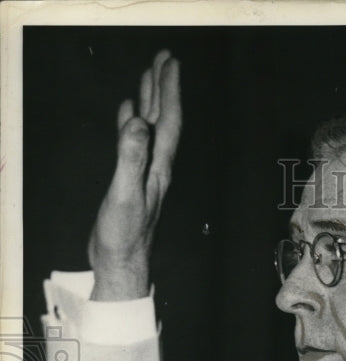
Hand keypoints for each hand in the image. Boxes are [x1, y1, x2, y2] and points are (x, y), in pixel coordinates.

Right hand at [89, 50, 181, 300]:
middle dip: (164, 88)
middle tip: (163, 58)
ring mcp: (144, 173)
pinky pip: (134, 143)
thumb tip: (137, 122)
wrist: (121, 263)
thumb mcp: (125, 194)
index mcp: (158, 167)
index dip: (170, 91)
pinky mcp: (131, 181)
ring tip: (149, 76)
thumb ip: (130, 158)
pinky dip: (131, 124)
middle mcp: (156, 167)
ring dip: (151, 101)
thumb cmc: (124, 235)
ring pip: (151, 129)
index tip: (170, 63)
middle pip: (164, 120)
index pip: (168, 121)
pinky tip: (128, 114)